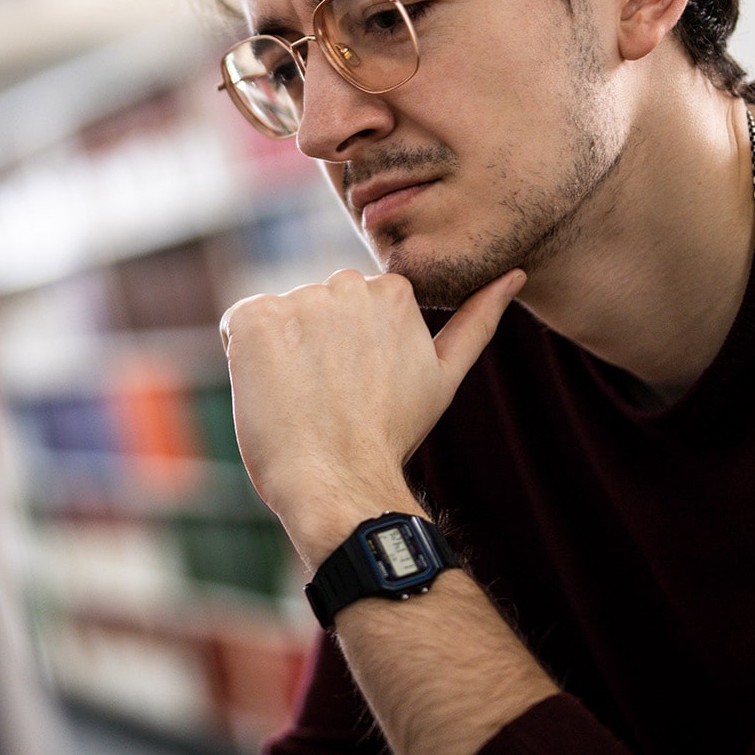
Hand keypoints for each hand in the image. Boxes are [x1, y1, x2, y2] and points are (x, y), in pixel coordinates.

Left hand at [219, 268, 524, 566]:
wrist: (339, 480)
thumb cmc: (390, 436)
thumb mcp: (443, 376)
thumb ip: (476, 320)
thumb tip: (514, 274)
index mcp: (392, 291)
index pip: (349, 309)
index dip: (345, 353)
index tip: (354, 387)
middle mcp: (345, 283)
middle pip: (313, 309)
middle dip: (314, 346)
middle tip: (330, 397)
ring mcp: (298, 299)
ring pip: (278, 320)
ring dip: (281, 353)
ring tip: (303, 400)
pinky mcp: (255, 317)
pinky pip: (239, 326)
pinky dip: (245, 357)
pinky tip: (271, 390)